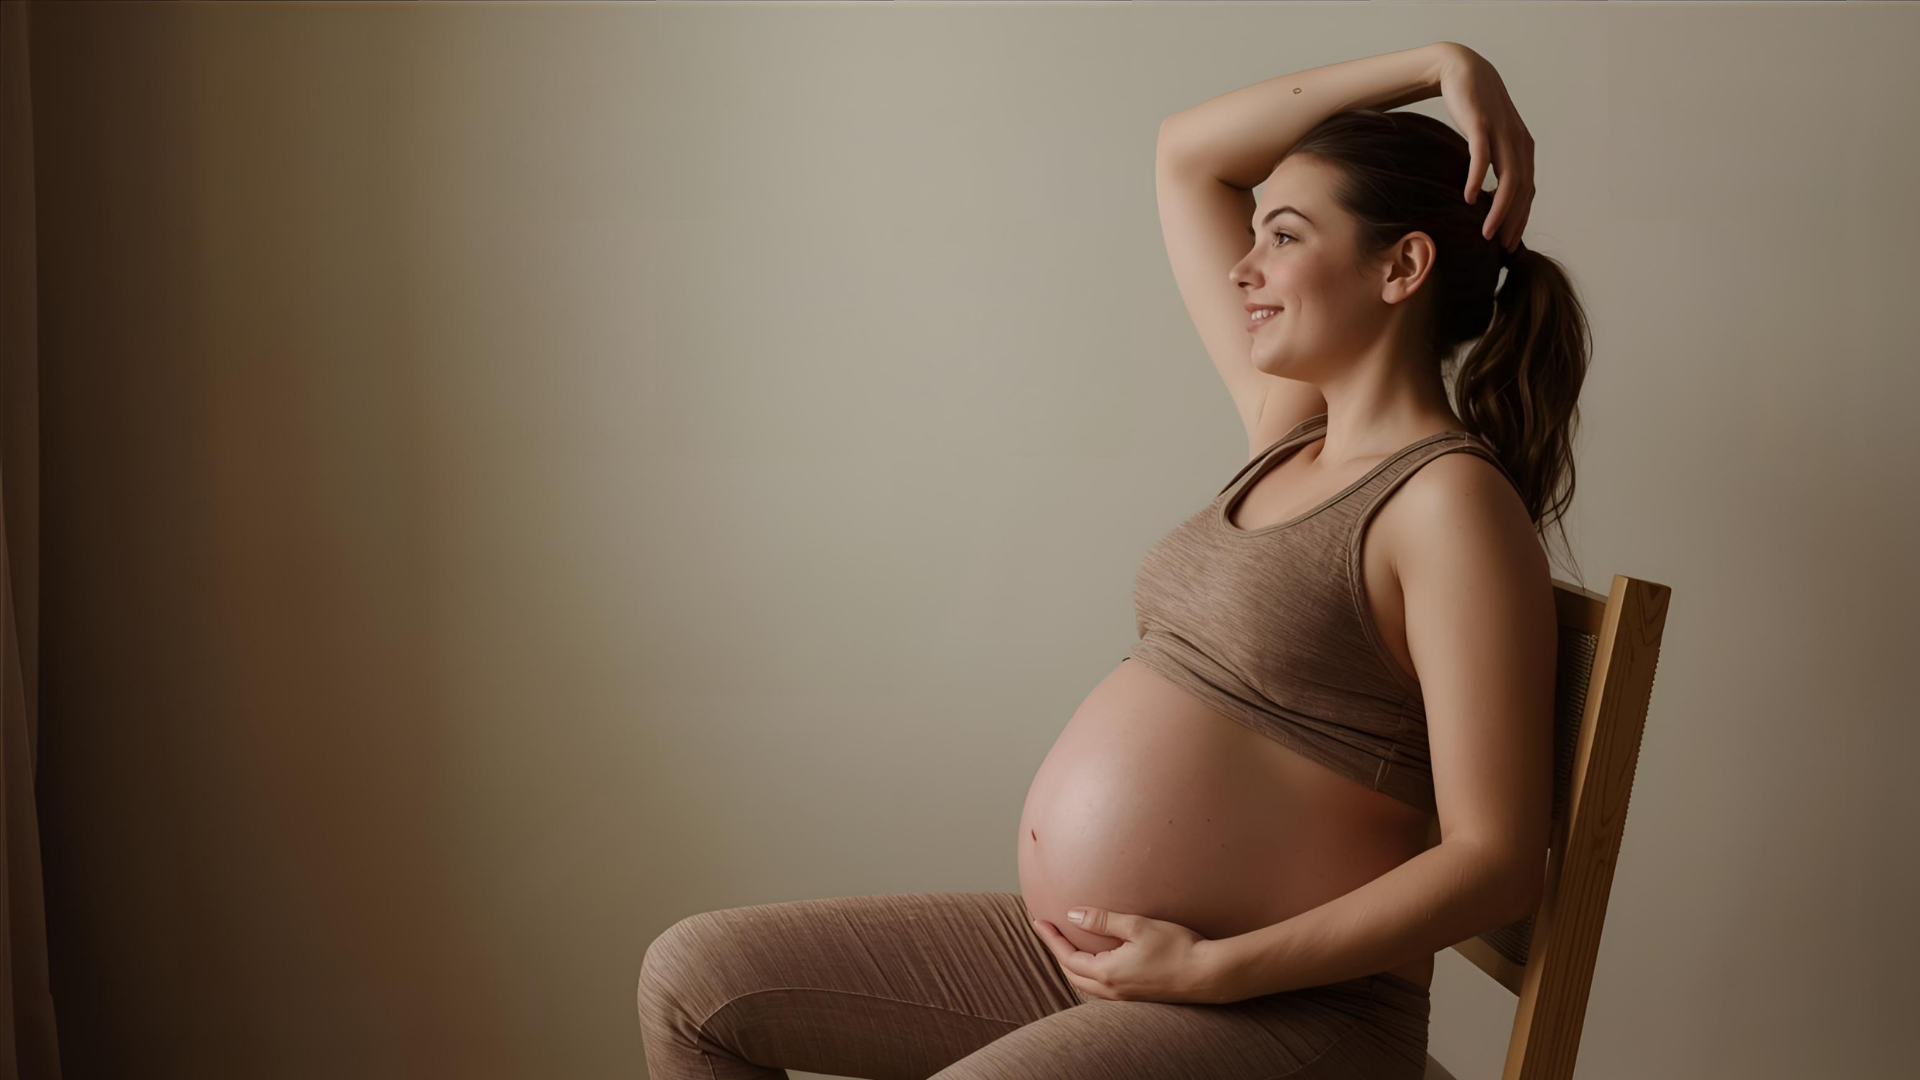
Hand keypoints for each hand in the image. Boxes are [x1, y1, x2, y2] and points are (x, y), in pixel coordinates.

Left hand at [1030, 907, 1229, 1003]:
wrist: (1208, 975)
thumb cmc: (1176, 946)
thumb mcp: (1136, 926)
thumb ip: (1102, 920)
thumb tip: (1072, 915)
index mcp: (1107, 972)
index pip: (1067, 956)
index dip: (1050, 938)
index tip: (1037, 920)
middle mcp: (1112, 989)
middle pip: (1071, 974)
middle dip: (1056, 952)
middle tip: (1047, 930)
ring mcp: (1124, 996)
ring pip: (1085, 984)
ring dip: (1071, 965)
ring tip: (1066, 944)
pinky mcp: (1136, 996)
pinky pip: (1100, 987)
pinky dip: (1087, 973)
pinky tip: (1094, 962)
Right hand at [1433, 43, 1534, 251]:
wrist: (1463, 71)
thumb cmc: (1475, 109)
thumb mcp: (1491, 138)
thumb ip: (1496, 162)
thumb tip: (1488, 193)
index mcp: (1523, 148)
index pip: (1528, 190)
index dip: (1521, 218)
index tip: (1509, 243)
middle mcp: (1518, 142)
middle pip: (1522, 189)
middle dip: (1513, 221)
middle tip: (1501, 247)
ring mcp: (1502, 132)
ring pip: (1508, 178)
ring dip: (1499, 208)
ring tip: (1486, 232)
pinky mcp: (1481, 124)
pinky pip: (1483, 157)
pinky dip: (1478, 179)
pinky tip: (1470, 198)